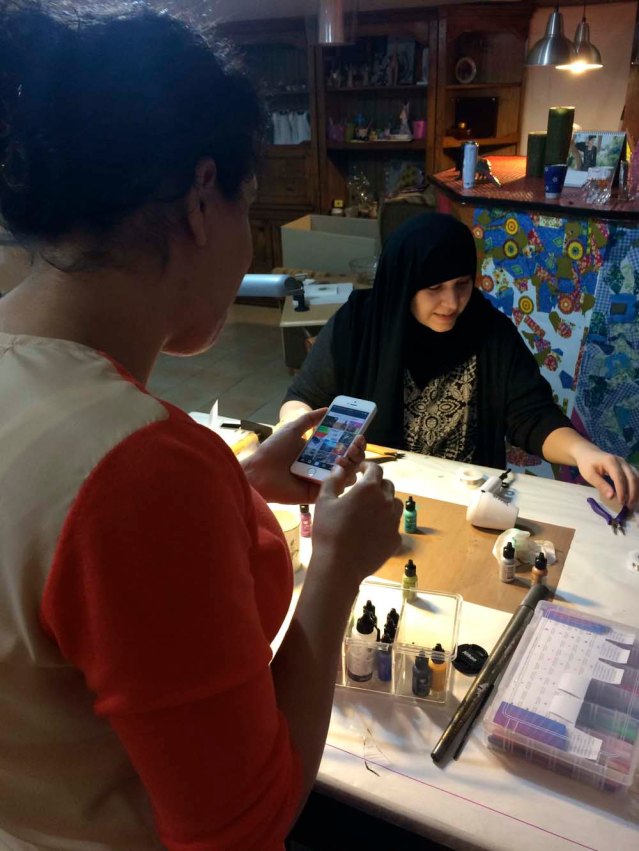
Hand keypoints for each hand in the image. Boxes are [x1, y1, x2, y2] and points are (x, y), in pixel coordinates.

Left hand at [241, 408, 365, 504]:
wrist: (259, 473)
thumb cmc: (273, 451)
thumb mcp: (292, 429)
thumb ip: (309, 419)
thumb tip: (326, 409)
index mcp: (318, 451)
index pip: (341, 445)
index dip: (352, 439)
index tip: (359, 432)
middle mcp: (322, 465)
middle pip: (348, 459)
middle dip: (356, 450)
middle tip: (355, 443)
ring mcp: (322, 480)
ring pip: (347, 473)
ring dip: (351, 462)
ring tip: (346, 454)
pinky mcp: (319, 493)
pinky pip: (336, 487)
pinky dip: (342, 477)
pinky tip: (339, 466)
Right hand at [311, 462, 402, 587]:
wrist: (339, 566)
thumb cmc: (328, 530)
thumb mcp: (324, 501)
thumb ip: (333, 481)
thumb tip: (340, 468)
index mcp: (369, 488)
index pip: (376, 469)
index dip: (368, 467)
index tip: (361, 470)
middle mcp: (386, 501)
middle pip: (388, 485)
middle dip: (377, 484)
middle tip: (364, 491)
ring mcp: (394, 521)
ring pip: (395, 504)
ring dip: (385, 502)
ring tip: (371, 510)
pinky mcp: (396, 539)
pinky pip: (394, 525)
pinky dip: (386, 523)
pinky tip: (373, 530)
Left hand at [572, 444, 638, 507]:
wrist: (588, 453)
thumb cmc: (587, 464)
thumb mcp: (589, 475)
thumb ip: (600, 485)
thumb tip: (611, 497)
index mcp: (610, 461)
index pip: (619, 478)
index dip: (621, 491)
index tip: (621, 502)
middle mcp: (621, 461)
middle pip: (632, 477)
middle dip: (632, 493)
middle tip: (629, 506)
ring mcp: (625, 463)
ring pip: (636, 477)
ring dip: (636, 490)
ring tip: (632, 503)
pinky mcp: (627, 466)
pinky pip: (635, 476)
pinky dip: (636, 486)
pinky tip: (634, 496)